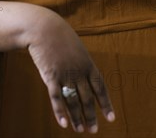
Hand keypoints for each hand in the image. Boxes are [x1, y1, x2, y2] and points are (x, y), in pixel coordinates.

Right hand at [26, 10, 114, 133]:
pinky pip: (56, 98)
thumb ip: (82, 63)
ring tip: (80, 130)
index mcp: (88, 63)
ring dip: (77, 117)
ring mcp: (65, 74)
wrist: (44, 27)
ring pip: (73, 101)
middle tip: (93, 130)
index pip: (100, 88)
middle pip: (88, 98)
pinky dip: (60, 112)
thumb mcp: (76, 48)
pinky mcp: (51, 76)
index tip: (111, 118)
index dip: (106, 104)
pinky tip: (64, 124)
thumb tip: (86, 77)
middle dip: (91, 116)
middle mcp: (79, 71)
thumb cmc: (60, 36)